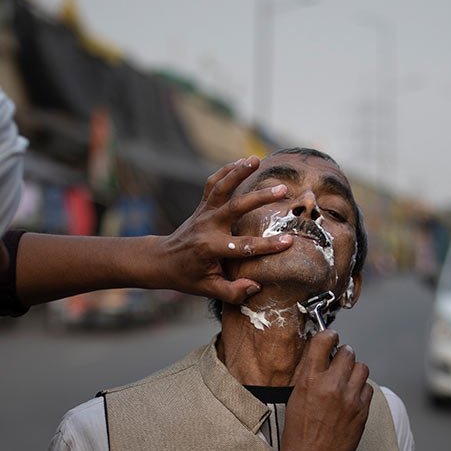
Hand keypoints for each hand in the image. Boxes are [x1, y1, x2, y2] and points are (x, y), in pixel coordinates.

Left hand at [152, 157, 294, 302]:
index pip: (243, 247)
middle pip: (235, 207)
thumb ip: (232, 292)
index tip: (289, 241)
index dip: (267, 246)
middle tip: (282, 189)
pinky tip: (242, 161)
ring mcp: (203, 213)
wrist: (162, 260)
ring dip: (238, 171)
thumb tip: (256, 287)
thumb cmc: (187, 277)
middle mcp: (207, 226)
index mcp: (210, 248)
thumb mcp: (208, 289)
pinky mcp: (202, 205)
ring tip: (257, 159)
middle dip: (259, 198)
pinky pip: (213, 183)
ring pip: (221, 187)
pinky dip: (226, 170)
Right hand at [277, 331, 371, 450]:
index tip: (331, 337)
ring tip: (345, 382)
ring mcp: (350, 398)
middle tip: (338, 364)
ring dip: (354, 372)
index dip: (328, 336)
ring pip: (361, 368)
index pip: (324, 341)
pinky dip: (361, 390)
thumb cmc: (299, 432)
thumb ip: (308, 372)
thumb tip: (319, 353)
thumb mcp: (295, 396)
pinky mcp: (363, 410)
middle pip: (347, 352)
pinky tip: (351, 398)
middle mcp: (332, 386)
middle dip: (342, 356)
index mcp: (310, 380)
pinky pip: (368, 388)